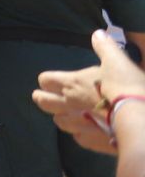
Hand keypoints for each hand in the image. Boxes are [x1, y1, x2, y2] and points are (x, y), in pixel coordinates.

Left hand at [34, 31, 144, 152]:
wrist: (141, 122)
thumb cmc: (127, 87)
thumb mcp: (117, 60)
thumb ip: (105, 47)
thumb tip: (98, 33)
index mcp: (72, 84)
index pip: (46, 80)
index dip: (47, 80)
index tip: (50, 80)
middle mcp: (69, 106)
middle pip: (43, 103)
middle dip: (42, 99)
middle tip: (42, 97)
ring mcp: (79, 126)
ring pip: (59, 122)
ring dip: (60, 117)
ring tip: (65, 114)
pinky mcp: (92, 143)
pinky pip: (78, 138)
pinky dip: (80, 133)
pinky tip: (86, 130)